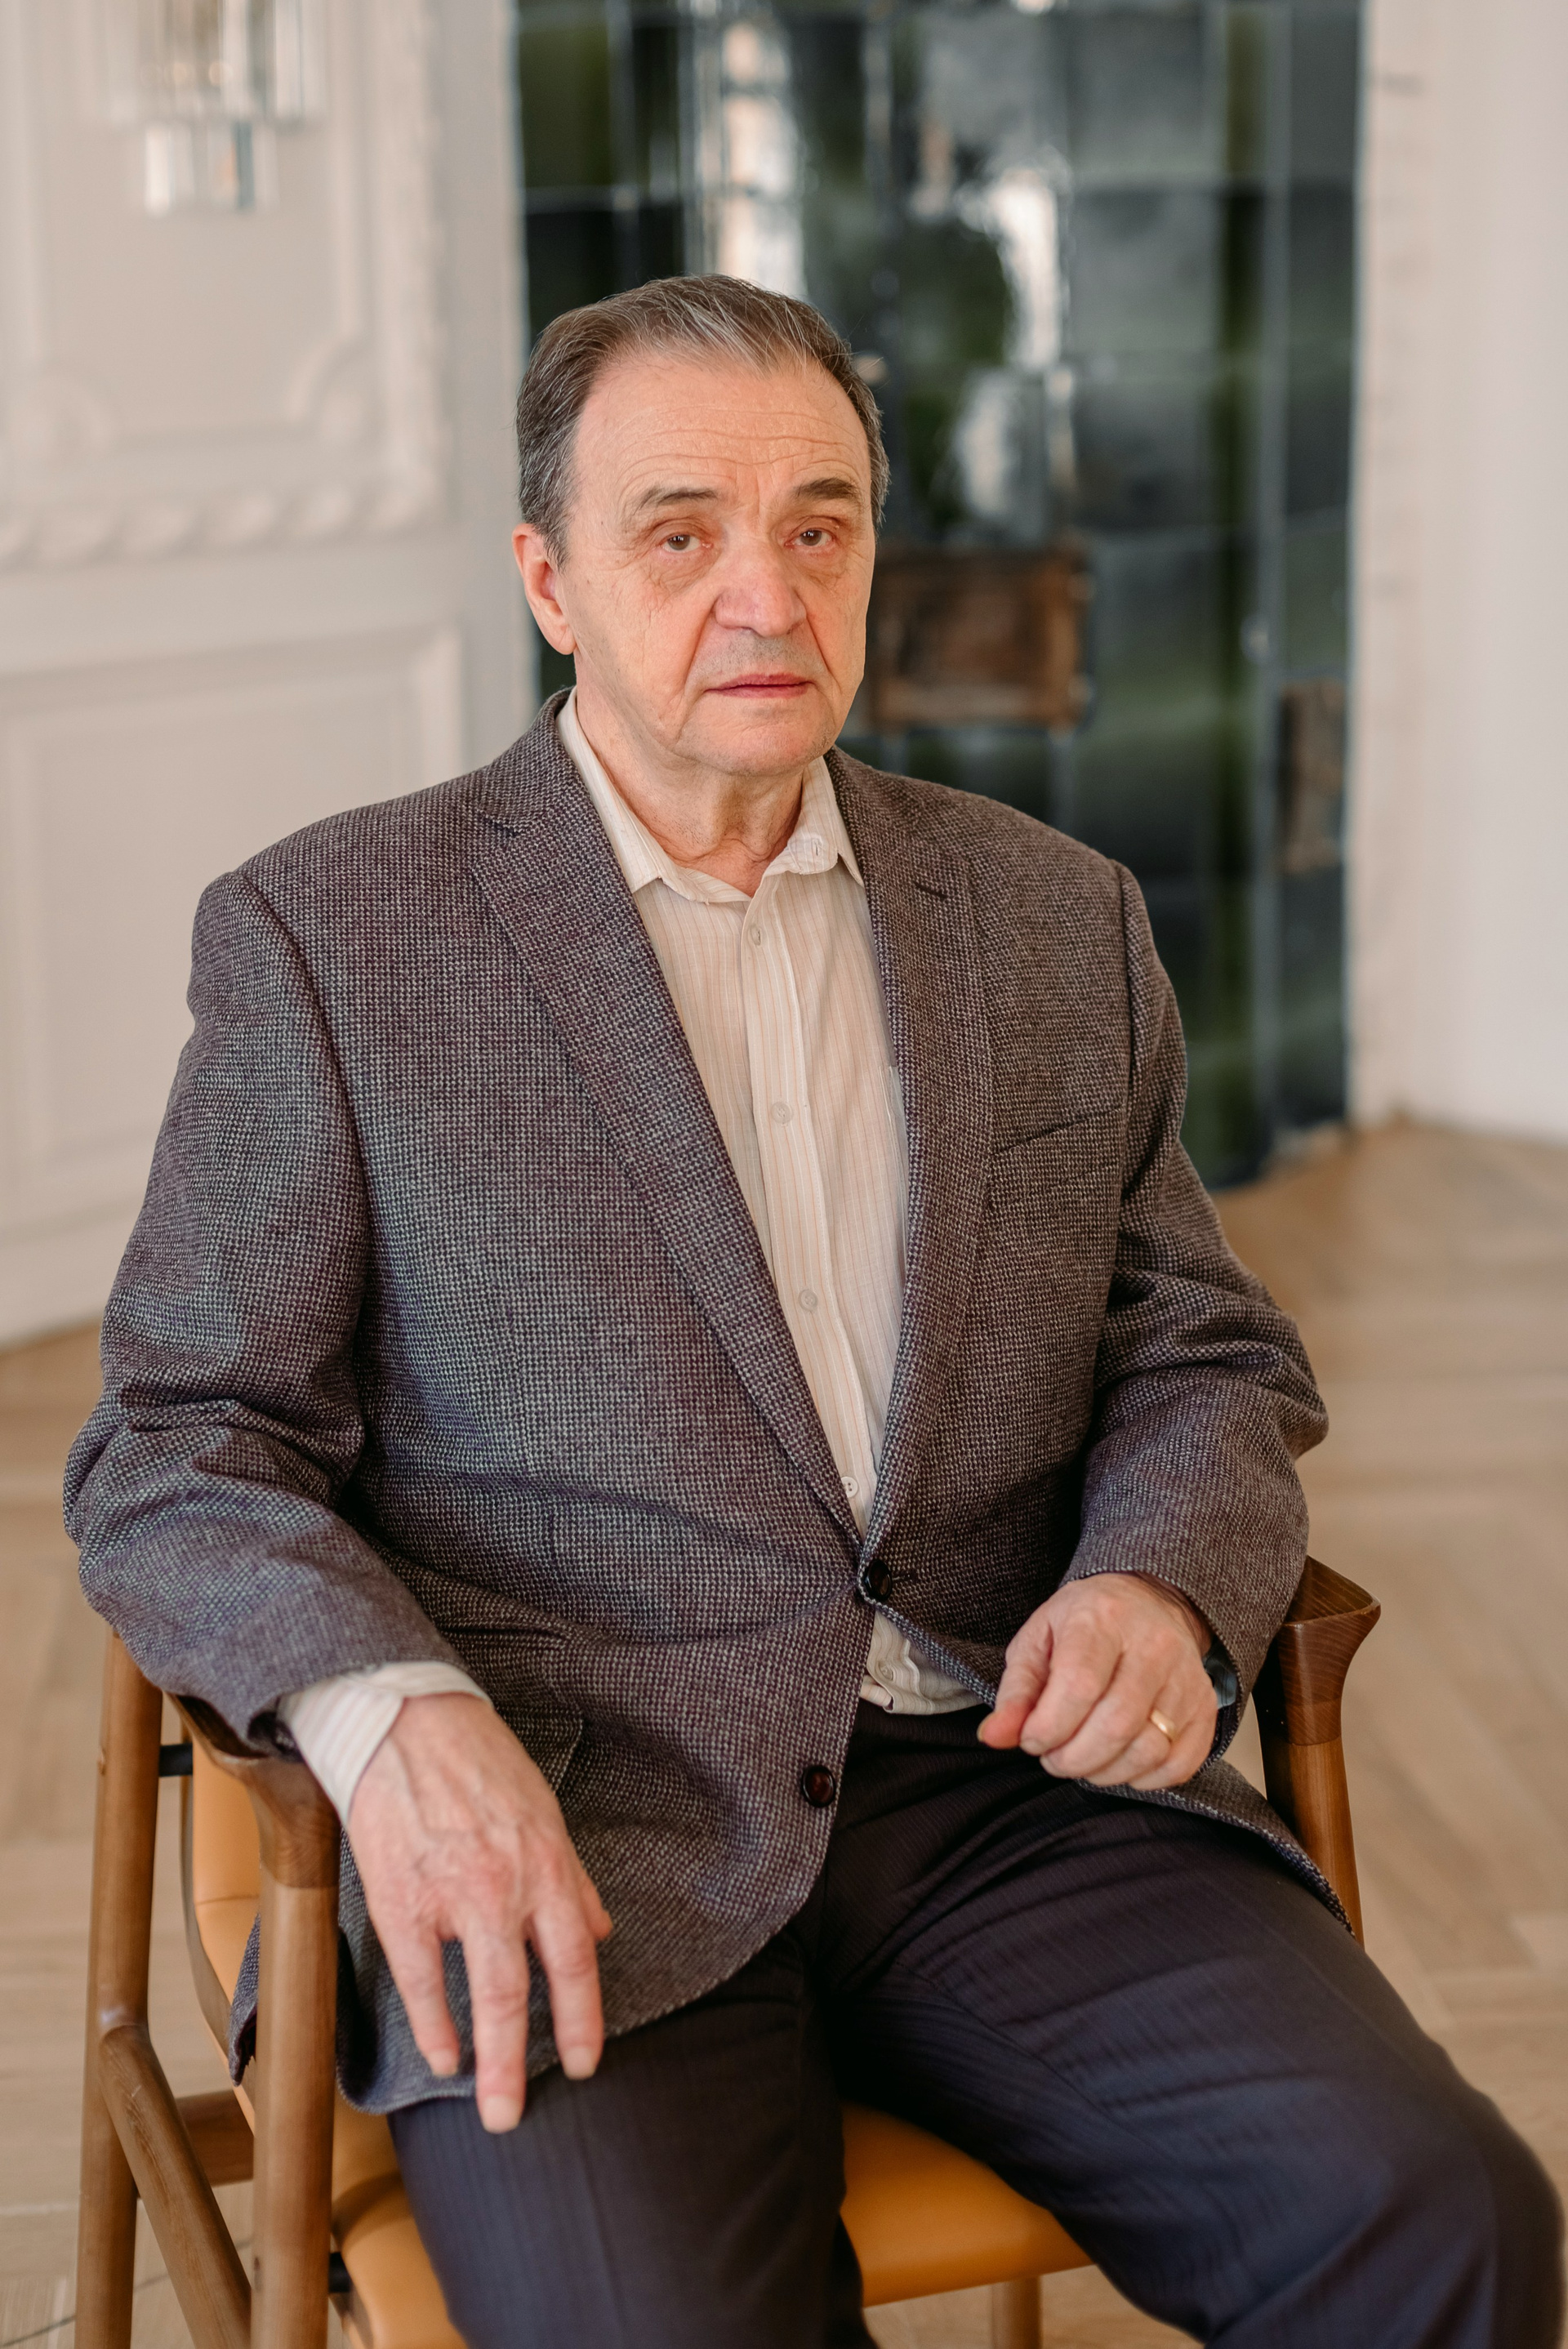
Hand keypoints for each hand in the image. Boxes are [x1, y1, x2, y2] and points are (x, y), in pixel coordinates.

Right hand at [347, 1692, 610, 2131]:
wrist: (406, 1723)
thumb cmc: (479, 1762)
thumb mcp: (543, 1813)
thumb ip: (571, 1879)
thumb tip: (599, 1930)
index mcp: (548, 1865)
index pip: (576, 1959)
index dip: (584, 2018)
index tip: (585, 2060)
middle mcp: (508, 1887)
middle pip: (527, 1992)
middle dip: (529, 2062)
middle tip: (523, 2113)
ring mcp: (454, 1896)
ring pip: (482, 1994)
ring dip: (489, 2060)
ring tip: (492, 2106)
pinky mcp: (401, 1899)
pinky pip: (421, 1978)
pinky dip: (432, 2024)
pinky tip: (442, 2055)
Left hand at [977, 1572, 1215, 1789]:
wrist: (1148, 1601)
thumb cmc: (1085, 1624)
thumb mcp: (1037, 1642)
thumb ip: (1015, 1693)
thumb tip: (994, 1737)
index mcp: (1102, 1619)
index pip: (1079, 1686)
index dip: (1049, 1728)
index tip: (1031, 1740)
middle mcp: (1153, 1645)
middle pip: (1115, 1724)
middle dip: (1073, 1758)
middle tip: (1054, 1757)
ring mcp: (1186, 1678)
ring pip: (1148, 1750)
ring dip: (1104, 1772)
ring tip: (1083, 1758)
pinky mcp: (1205, 1707)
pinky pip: (1179, 1764)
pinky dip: (1143, 1778)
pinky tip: (1119, 1762)